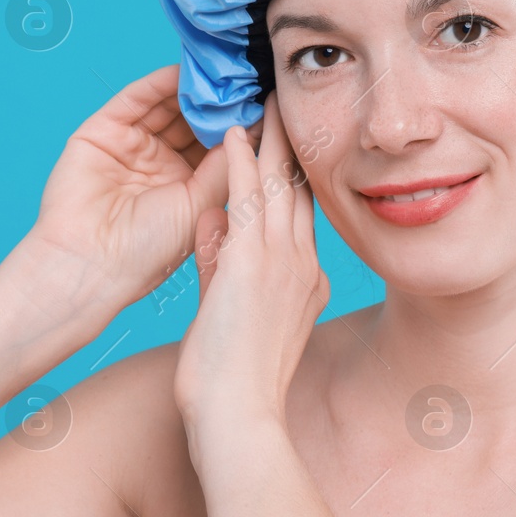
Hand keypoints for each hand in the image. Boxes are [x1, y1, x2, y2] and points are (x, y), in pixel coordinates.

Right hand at [23, 64, 239, 317]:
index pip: (217, 146)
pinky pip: (134, 99)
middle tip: (247, 76)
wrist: (91, 264)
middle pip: (193, 121)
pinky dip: (159, 83)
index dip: (239, 125)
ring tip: (220, 70)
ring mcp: (131, 146)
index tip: (269, 101)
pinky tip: (184, 72)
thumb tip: (253, 128)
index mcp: (186, 188)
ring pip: (167, 105)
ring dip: (193, 88)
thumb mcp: (201, 204)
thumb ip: (226, 165)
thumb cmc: (148, 250)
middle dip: (218, 101)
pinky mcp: (102, 132)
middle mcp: (160, 164)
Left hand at [173, 92, 330, 438]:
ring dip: (273, 139)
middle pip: (301, 190)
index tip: (290, 146)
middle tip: (289, 104)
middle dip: (294, 146)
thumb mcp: (230, 312)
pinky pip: (248, 199)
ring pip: (281, 185)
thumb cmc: (233, 383)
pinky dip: (242, 161)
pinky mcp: (254, 264)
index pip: (302, 216)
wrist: (240, 418)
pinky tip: (236, 130)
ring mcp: (283, 263)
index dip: (296, 176)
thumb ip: (221, 263)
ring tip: (267, 97)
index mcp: (306, 283)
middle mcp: (303, 266)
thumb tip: (209, 223)